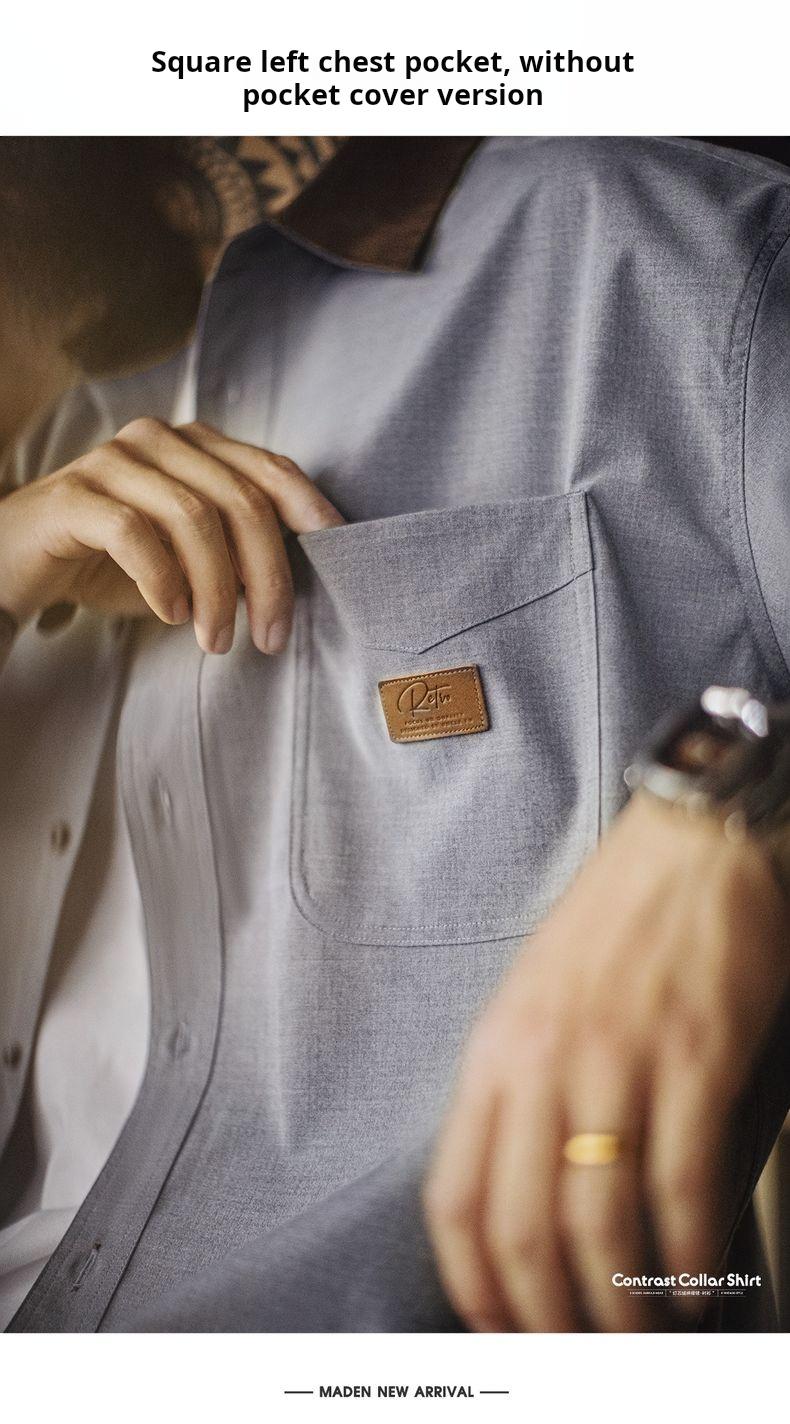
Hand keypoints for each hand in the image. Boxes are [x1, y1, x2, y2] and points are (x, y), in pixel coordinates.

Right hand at [0, 418, 342, 652]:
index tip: (337, 558)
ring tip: (217, 640)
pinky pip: (135, 533)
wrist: (16, 567)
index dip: (310, 511)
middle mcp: (158, 440)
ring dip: (217, 590)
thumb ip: (238, 555)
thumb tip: (296, 584)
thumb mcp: (188, 560)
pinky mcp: (74, 495)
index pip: (270, 469)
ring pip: (195, 518)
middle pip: (242, 500)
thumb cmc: (112, 565)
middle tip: (271, 636)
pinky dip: (163, 581)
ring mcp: (113, 461)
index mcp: (194, 446)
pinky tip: (170, 615)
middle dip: (267, 576)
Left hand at [424, 791, 789, 1330]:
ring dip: (622, 1303)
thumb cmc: (614, 925)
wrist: (691, 846)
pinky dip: (690, 1252)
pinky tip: (699, 1283)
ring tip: (644, 1337)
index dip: (471, 1284)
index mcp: (495, 1051)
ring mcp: (618, 1060)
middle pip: (522, 1227)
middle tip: (578, 1356)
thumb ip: (523, 1090)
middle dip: (548, 1317)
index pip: (453, 1196)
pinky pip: (682, 1183)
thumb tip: (535, 1199)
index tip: (495, 1332)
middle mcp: (543, 1062)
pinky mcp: (694, 1056)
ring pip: (599, 1221)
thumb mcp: (535, 999)